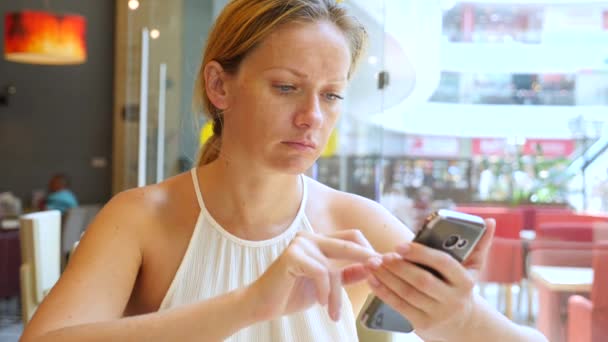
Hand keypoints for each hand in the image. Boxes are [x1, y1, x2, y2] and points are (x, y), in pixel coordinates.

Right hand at [248, 229, 377, 321]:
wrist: (262, 304)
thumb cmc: (291, 294)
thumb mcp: (327, 285)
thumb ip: (346, 275)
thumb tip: (372, 268)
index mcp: (319, 241)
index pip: (352, 237)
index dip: (369, 249)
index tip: (384, 264)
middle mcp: (310, 237)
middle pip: (349, 242)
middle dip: (368, 258)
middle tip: (382, 270)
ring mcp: (300, 244)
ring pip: (334, 267)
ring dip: (336, 294)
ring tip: (333, 312)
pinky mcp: (291, 255)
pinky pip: (321, 273)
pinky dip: (324, 291)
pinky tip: (319, 303)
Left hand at [365, 218, 495, 339]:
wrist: (463, 325)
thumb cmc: (461, 288)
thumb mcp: (473, 269)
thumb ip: (479, 245)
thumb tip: (490, 222)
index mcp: (465, 282)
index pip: (444, 264)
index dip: (421, 254)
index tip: (401, 245)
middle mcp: (453, 299)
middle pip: (422, 281)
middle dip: (399, 267)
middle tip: (382, 254)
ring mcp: (437, 314)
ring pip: (408, 293)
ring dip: (387, 278)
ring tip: (372, 263)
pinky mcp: (423, 324)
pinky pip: (400, 306)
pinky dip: (384, 292)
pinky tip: (372, 280)